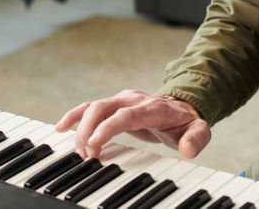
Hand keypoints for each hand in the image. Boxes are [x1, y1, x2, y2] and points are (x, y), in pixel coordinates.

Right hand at [54, 89, 210, 159]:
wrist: (180, 106)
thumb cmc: (186, 121)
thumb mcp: (198, 130)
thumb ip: (196, 139)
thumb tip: (187, 149)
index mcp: (151, 107)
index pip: (125, 114)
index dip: (108, 127)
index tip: (95, 145)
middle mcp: (132, 100)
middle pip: (103, 108)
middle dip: (89, 131)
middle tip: (88, 157)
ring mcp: (121, 100)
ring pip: (93, 107)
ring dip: (80, 128)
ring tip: (79, 152)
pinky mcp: (112, 105)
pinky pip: (89, 108)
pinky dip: (73, 116)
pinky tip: (60, 128)